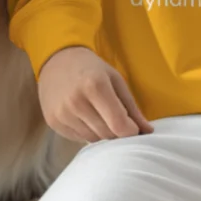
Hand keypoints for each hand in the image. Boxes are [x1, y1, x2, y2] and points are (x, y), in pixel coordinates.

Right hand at [37, 46, 153, 142]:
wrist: (57, 61)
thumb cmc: (92, 68)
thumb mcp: (115, 80)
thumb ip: (131, 107)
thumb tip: (147, 131)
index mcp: (95, 86)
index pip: (119, 125)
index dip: (131, 131)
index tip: (133, 127)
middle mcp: (76, 101)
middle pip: (107, 134)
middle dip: (117, 131)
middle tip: (116, 117)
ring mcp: (62, 113)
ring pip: (93, 139)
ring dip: (101, 132)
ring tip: (98, 114)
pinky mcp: (53, 122)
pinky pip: (78, 138)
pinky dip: (87, 132)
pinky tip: (84, 116)